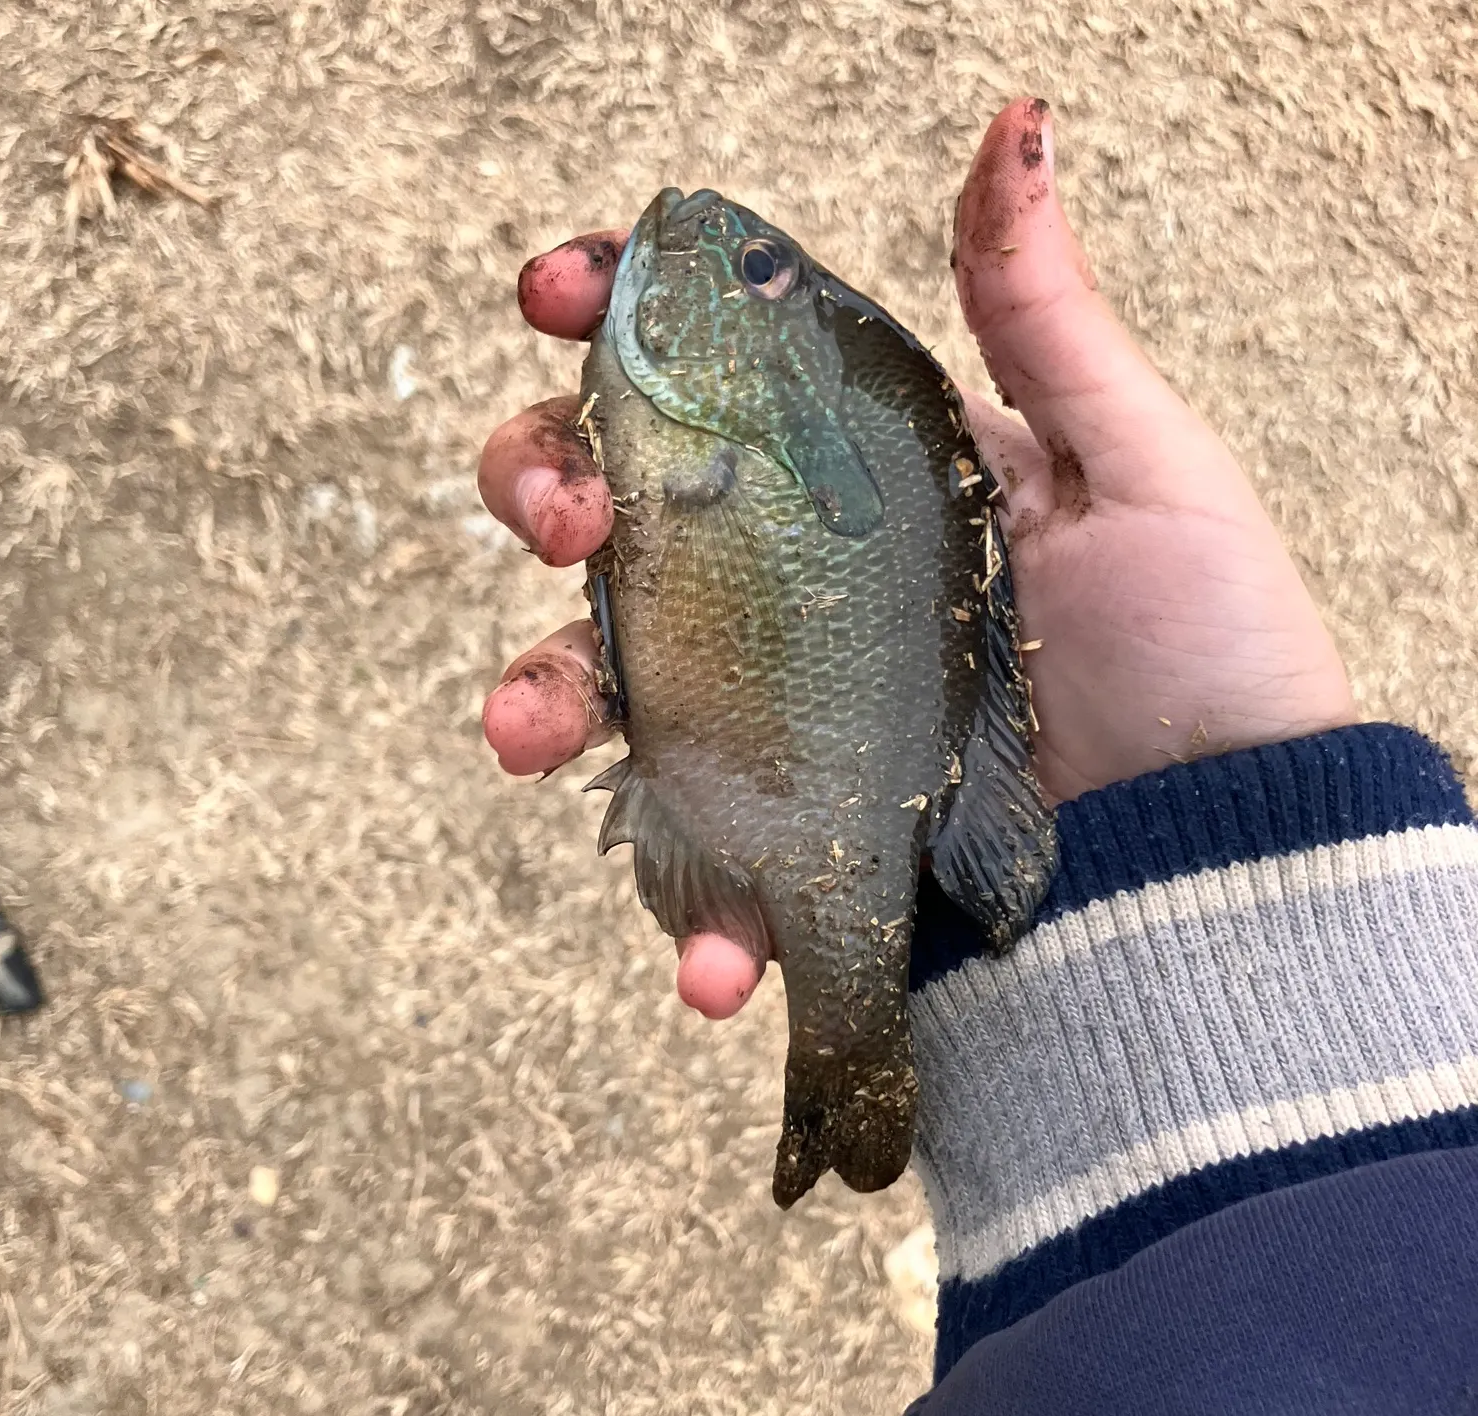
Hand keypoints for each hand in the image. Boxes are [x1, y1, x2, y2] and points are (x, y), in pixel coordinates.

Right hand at [479, 98, 1356, 1019]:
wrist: (1222, 855)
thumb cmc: (1202, 653)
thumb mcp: (1136, 468)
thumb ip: (1042, 318)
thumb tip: (1014, 125)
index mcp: (855, 487)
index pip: (704, 387)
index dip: (611, 327)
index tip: (562, 292)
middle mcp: (793, 594)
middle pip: (614, 521)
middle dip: (540, 489)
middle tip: (563, 519)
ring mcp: (778, 722)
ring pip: (607, 688)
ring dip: (539, 703)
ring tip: (524, 737)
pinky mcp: (789, 844)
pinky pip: (695, 869)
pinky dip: (689, 917)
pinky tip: (717, 958)